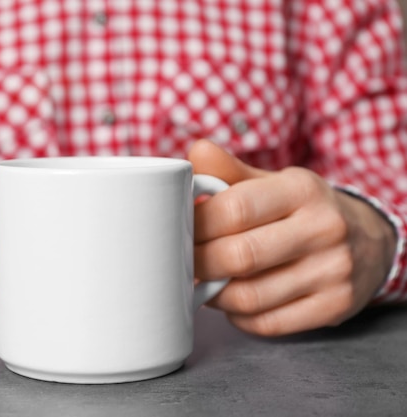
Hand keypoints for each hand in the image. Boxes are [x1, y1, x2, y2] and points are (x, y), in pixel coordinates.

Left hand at [189, 140, 396, 335]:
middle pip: (239, 256)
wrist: (367, 240)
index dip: (196, 224)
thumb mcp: (273, 183)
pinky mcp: (334, 306)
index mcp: (301, 190)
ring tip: (203, 283)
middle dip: (199, 263)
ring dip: (214, 295)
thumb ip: (230, 171)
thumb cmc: (302, 210)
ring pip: (249, 297)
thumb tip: (196, 152)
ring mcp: (332, 271)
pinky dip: (238, 318)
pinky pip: (268, 324)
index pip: (234, 209)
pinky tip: (231, 303)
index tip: (177, 230)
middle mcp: (323, 228)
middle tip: (182, 262)